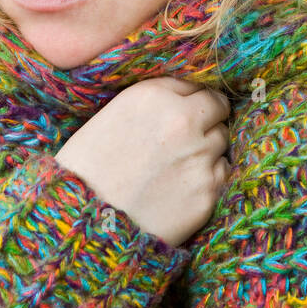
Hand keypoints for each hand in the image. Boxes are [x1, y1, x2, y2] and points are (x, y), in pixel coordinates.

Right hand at [54, 77, 230, 247]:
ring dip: (207, 148)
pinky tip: (183, 187)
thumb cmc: (86, 170)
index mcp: (153, 96)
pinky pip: (222, 173)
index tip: (184, 112)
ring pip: (222, 140)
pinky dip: (209, 177)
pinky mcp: (208, 191)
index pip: (195, 84)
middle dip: (207, 118)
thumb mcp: (110, 117)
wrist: (84, 223)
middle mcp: (182, 121)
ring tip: (178, 166)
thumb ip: (153, 102)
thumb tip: (185, 99)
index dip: (189, 100)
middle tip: (188, 137)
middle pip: (217, 107)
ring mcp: (199, 156)